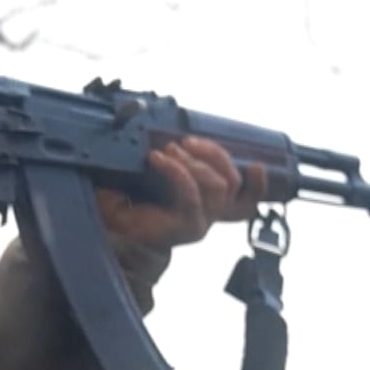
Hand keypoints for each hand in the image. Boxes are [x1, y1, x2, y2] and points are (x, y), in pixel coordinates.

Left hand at [97, 136, 267, 248]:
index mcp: (206, 205)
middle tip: (184, 142)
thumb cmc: (130, 205)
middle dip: (213, 153)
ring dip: (195, 160)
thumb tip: (172, 136)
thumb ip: (172, 163)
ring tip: (168, 149)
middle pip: (233, 182)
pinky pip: (191, 193)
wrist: (111, 233)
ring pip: (219, 185)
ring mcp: (200, 222)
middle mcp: (208, 215)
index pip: (245, 201)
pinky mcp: (186, 227)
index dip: (257, 186)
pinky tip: (156, 159)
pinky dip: (176, 170)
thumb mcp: (152, 179)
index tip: (258, 165)